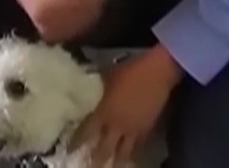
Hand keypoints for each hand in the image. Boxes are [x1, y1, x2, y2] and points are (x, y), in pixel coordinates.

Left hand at [71, 46, 182, 164]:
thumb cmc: (132, 69)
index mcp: (105, 111)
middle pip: (104, 149)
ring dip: (115, 162)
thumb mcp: (110, 75)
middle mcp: (118, 125)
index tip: (69, 150)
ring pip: (123, 153)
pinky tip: (130, 156)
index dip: (77, 142)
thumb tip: (90, 87)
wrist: (159, 71)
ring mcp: (134, 129)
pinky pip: (138, 146)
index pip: (87, 132)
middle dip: (95, 160)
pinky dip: (133, 153)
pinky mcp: (148, 129)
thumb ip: (99, 86)